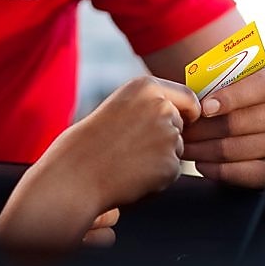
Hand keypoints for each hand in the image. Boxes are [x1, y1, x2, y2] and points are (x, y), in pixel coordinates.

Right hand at [0, 77, 199, 250]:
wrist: (76, 174)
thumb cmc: (91, 143)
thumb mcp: (120, 107)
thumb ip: (149, 105)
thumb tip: (181, 111)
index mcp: (145, 86)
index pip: (188, 97)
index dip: (188, 112)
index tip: (186, 121)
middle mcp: (161, 106)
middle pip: (181, 125)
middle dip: (166, 137)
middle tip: (131, 148)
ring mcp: (168, 135)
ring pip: (177, 149)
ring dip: (160, 158)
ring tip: (128, 162)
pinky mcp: (171, 164)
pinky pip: (172, 172)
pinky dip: (157, 178)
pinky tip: (132, 176)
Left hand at [181, 66, 264, 187]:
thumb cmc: (243, 104)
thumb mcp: (240, 86)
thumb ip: (222, 85)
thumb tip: (191, 98)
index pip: (261, 87)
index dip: (231, 97)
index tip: (204, 107)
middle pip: (240, 122)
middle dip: (202, 128)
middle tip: (180, 131)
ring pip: (236, 148)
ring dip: (203, 150)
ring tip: (184, 147)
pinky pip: (244, 173)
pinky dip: (217, 170)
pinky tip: (202, 164)